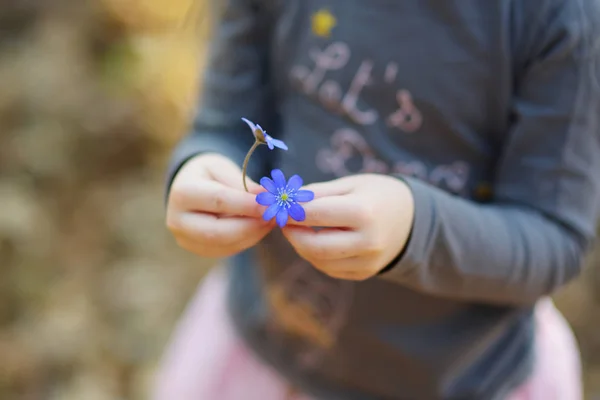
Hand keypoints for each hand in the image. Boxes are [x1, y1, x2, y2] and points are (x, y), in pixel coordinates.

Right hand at [166, 153, 272, 257]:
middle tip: (274, 217)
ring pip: (225, 244)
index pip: (218, 201)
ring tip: (271, 220)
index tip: (270, 203)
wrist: (190, 187)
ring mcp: (186, 239)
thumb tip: (266, 196)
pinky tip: (260, 227)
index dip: (247, 205)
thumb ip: (243, 184)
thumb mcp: (223, 169)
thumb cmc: (209, 173)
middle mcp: (178, 220)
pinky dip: (248, 239)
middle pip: (217, 232)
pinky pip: (228, 249)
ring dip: (253, 234)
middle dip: (251, 226)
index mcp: (182, 192)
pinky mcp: (199, 249)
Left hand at [282, 174, 414, 279]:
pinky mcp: (364, 274)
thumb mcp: (350, 184)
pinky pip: (329, 268)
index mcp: (364, 213)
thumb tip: (283, 199)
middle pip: (314, 246)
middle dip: (292, 233)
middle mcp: (368, 242)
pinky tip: (316, 240)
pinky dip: (315, 255)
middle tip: (283, 221)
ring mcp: (367, 262)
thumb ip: (317, 193)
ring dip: (301, 245)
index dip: (291, 211)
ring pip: (318, 260)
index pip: (316, 215)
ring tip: (299, 228)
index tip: (277, 205)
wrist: (410, 220)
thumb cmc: (376, 195)